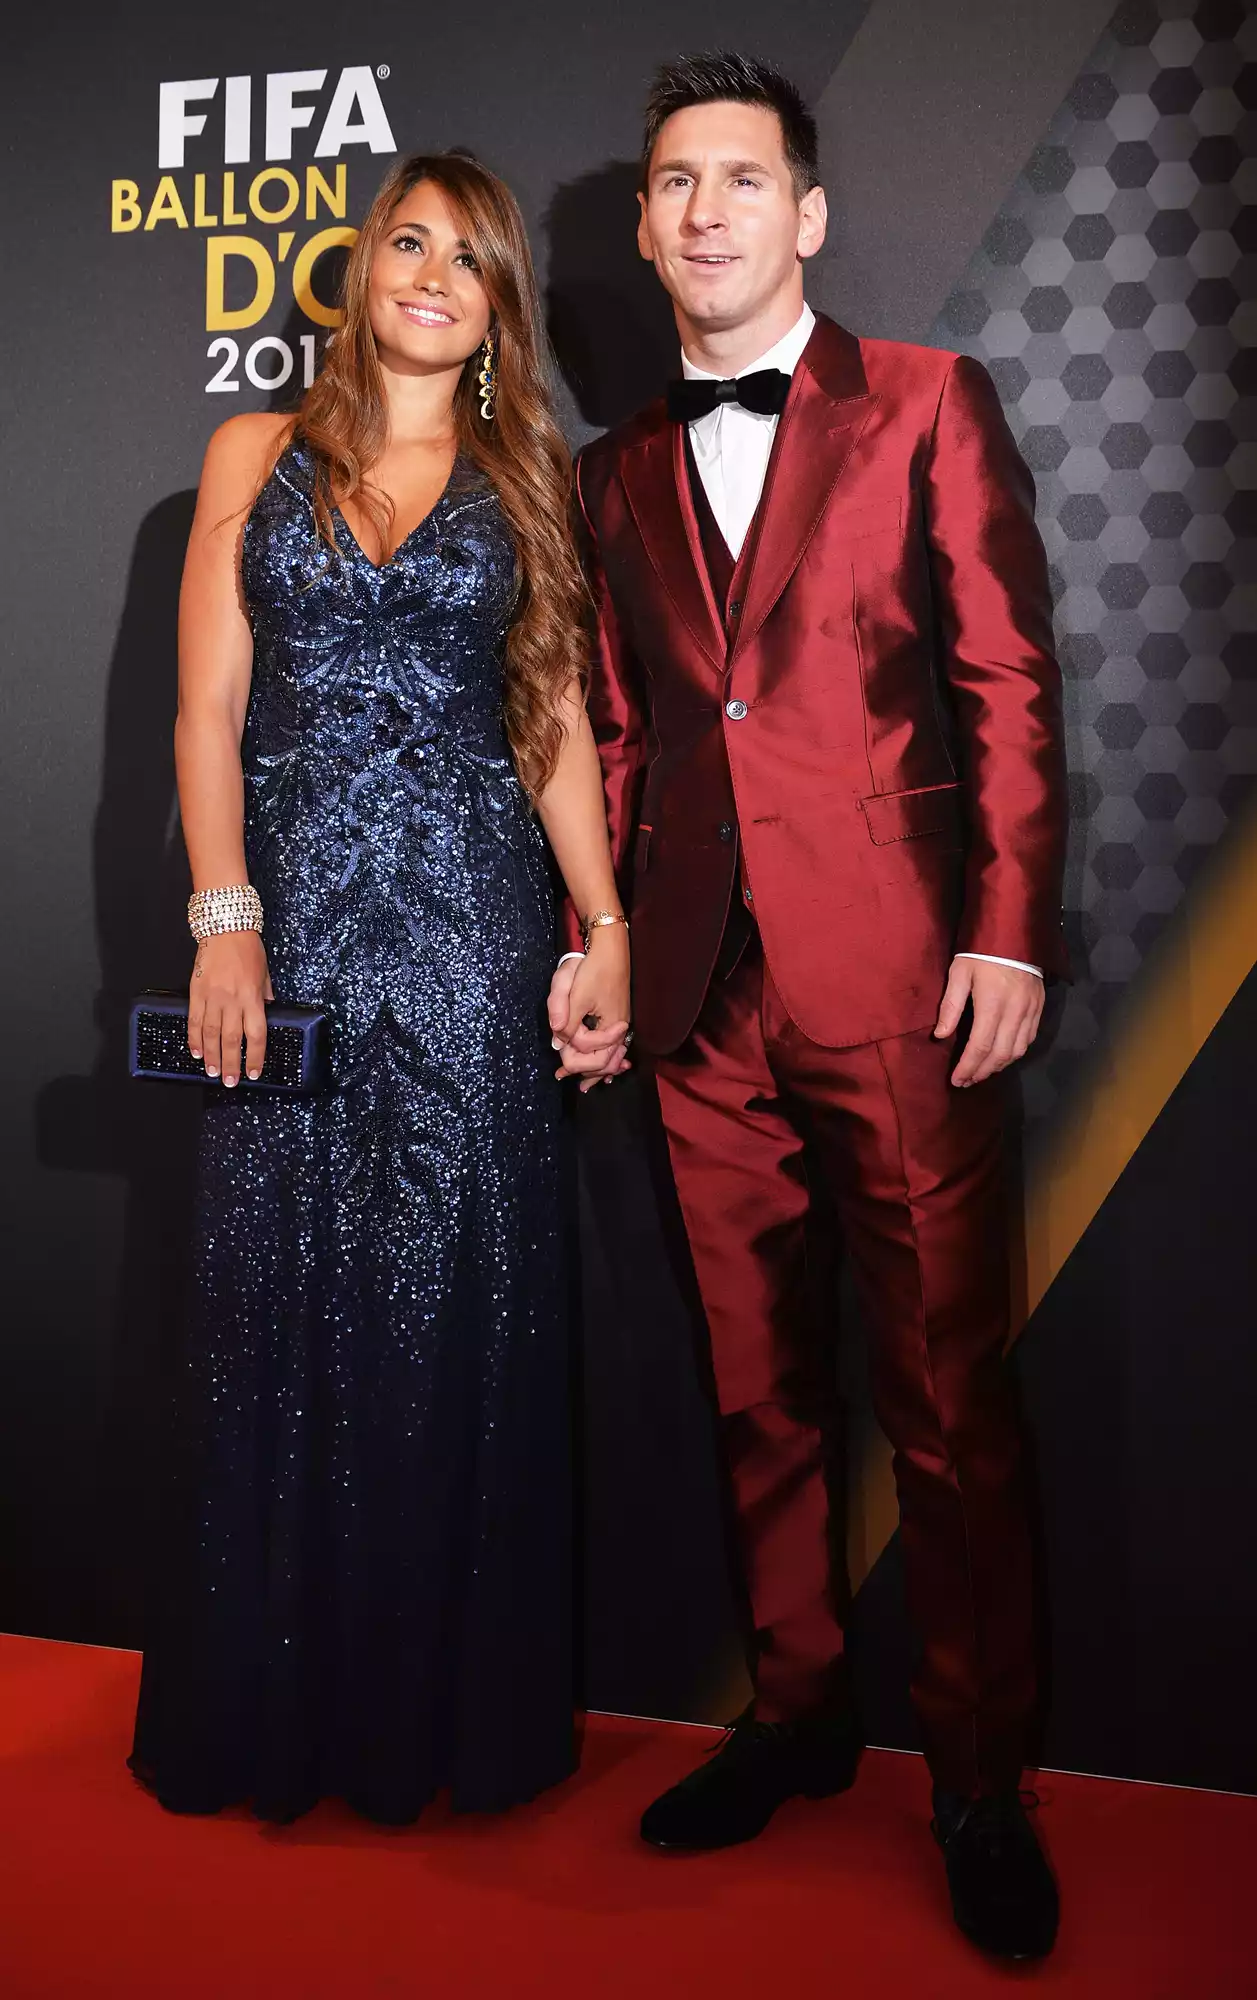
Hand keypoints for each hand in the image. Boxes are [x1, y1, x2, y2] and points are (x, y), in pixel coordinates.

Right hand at [188, 931, 272, 1086]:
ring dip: (211, 1056)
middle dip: (231, 1064)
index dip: (254, 1057)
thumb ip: (264, 997)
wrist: (225, 928)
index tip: (254, 1072)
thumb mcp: (265, 974)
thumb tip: (265, 1014)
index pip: (256, 1035)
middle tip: (230, 1082)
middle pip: (231, 1040)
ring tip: (212, 1072)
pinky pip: (194, 1020)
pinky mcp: (196, 991)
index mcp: (253, 997)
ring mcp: (212, 997)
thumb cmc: (248, 949)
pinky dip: (194, 1038)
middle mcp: (233, 1000)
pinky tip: (195, 1051)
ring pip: (210, 1034)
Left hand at [546, 934, 631, 1094]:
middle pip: (603, 1061)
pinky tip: (605, 1074)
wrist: (611, 950)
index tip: (560, 1045)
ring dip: (596, 1071)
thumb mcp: (574, 994)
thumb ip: (565, 1020)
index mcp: (609, 1024)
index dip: (572, 1050)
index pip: (589, 1050)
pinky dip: (607, 1061)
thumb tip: (557, 1043)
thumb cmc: (593, 970)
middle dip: (583, 1069)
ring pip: (611, 1058)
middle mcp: (619, 1029)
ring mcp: (621, 1025)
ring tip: (583, 1085)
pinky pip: (615, 1048)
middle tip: (562, 1075)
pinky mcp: (618, 1021)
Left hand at [934, 957, 1043, 1087]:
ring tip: (981, 1073)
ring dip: (999, 1066)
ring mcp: (1031, 1010)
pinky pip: (1030, 1038)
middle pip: (1000, 1054)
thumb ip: (950, 1006)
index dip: (968, 1067)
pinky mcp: (1039, 1007)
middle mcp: (1015, 1012)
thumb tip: (940, 1036)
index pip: (980, 1046)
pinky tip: (1002, 1056)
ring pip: (1017, 1050)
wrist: (1015, 932)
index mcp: (992, 1004)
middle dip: (981, 1072)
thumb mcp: (959, 973)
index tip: (956, 1080)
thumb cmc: (981, 952)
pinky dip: (1015, 1052)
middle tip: (966, 1082)